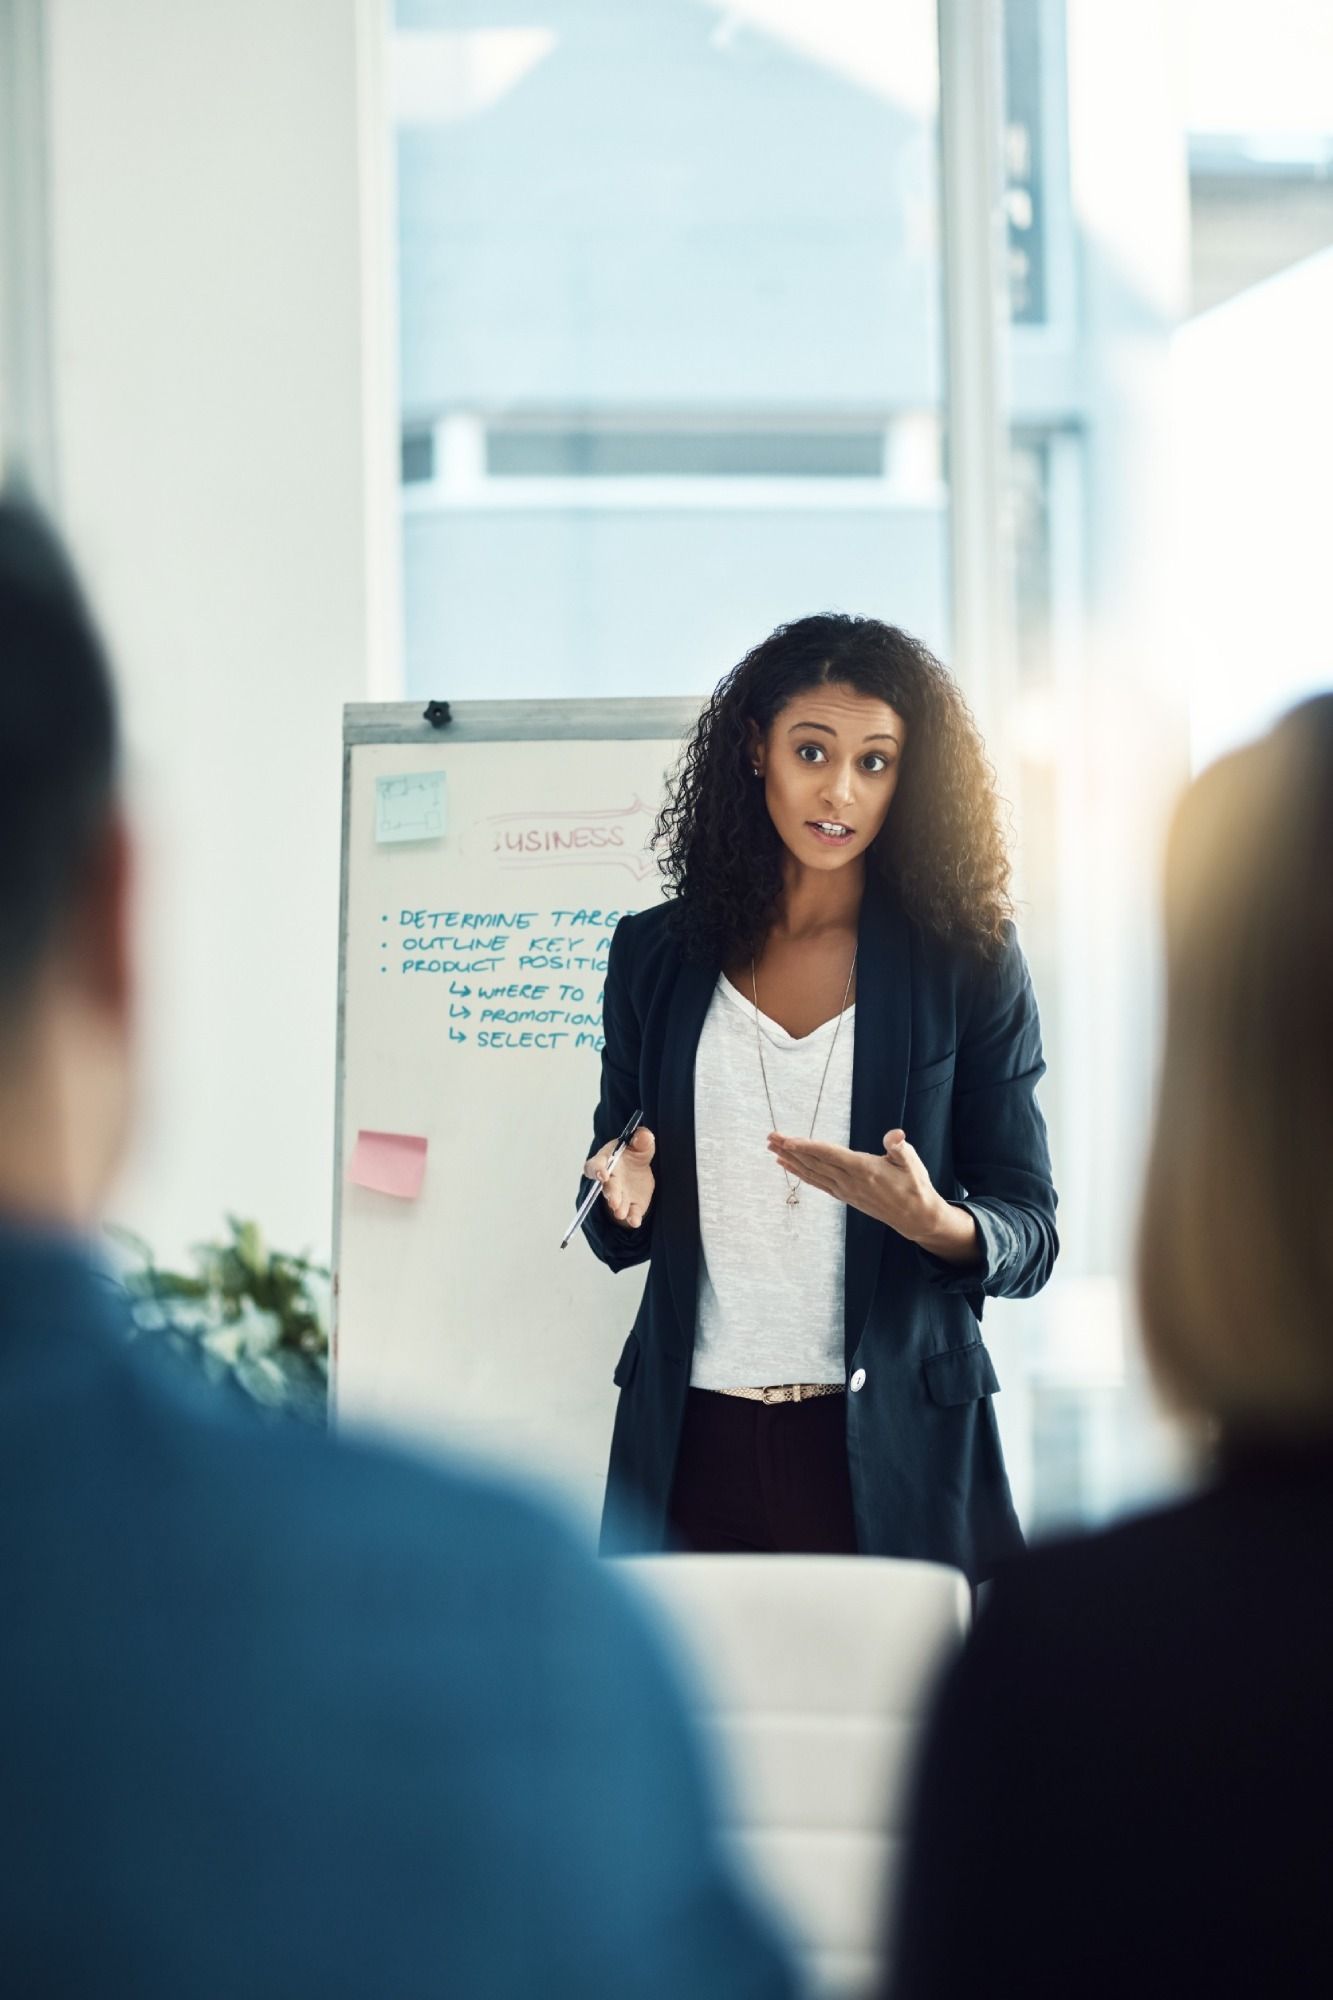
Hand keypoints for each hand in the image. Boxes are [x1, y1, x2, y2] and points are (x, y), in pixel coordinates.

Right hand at [583, 1126, 655, 1229]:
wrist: (639, 1169)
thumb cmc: (633, 1153)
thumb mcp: (640, 1143)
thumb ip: (642, 1139)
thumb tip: (644, 1136)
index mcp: (608, 1160)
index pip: (595, 1165)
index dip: (597, 1170)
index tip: (603, 1174)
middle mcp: (610, 1179)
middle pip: (607, 1187)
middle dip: (611, 1194)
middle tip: (614, 1202)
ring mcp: (620, 1194)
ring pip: (617, 1202)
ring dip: (618, 1208)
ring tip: (621, 1213)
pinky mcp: (632, 1205)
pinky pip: (631, 1212)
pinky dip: (633, 1218)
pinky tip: (635, 1221)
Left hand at [766, 1127, 979, 1263]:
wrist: (915, 1217)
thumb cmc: (915, 1186)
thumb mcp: (912, 1163)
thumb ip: (900, 1148)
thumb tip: (896, 1136)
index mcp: (864, 1169)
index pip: (829, 1155)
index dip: (807, 1147)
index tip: (788, 1140)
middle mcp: (850, 1181)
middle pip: (814, 1163)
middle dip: (791, 1150)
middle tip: (771, 1137)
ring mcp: (845, 1191)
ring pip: (812, 1173)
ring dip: (791, 1161)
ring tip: (773, 1149)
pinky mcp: (845, 1196)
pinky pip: (817, 1183)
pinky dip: (801, 1174)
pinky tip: (789, 1167)